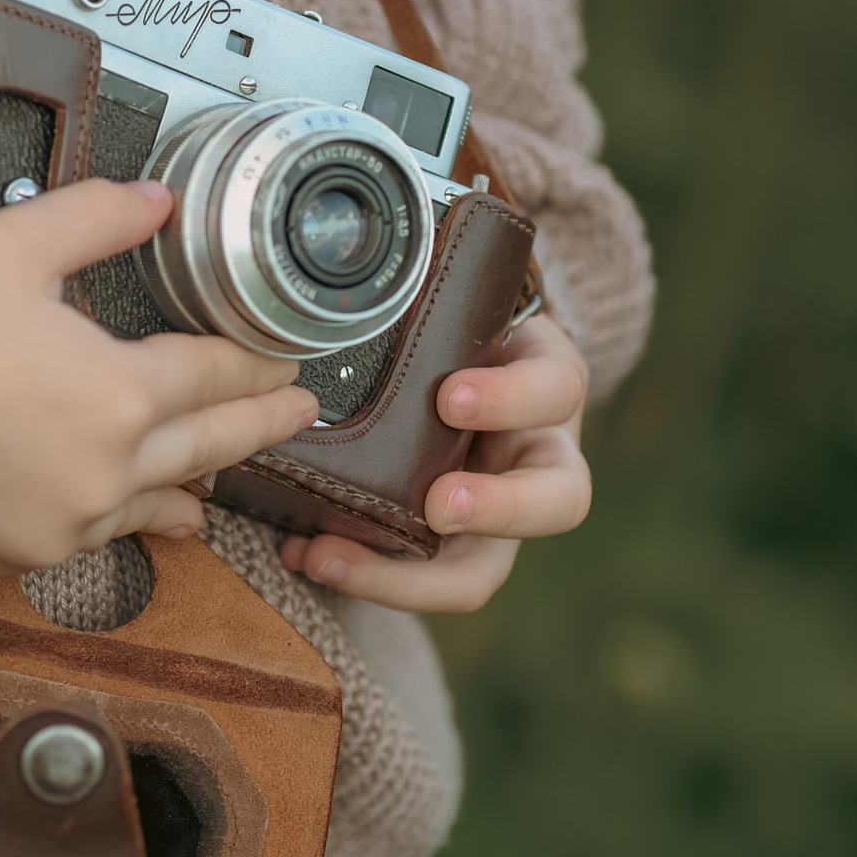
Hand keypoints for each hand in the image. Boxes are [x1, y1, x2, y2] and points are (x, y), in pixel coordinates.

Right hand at [0, 180, 317, 574]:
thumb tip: (161, 200)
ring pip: (152, 505)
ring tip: (220, 479)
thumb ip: (101, 216)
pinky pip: (90, 539)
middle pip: (207, 448)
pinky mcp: (15, 555)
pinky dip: (120, 520)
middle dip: (258, 426)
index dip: (257, 365)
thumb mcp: (14, 245)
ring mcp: (62, 525)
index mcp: (119, 394)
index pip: (215, 378)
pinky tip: (134, 516)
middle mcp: (105, 472)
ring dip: (193, 484)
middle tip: (299, 415)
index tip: (287, 359)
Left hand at [280, 314, 591, 612]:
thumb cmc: (460, 335)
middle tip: (439, 507)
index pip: (554, 388)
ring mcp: (496, 514)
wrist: (460, 362)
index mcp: (548, 387)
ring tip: (327, 556)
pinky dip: (361, 573)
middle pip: (557, 502)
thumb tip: (360, 278)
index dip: (509, 400)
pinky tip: (299, 553)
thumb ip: (439, 303)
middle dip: (499, 509)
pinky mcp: (451, 548)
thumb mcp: (465, 309)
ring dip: (405, 576)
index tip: (451, 398)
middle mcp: (537, 460)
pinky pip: (418, 579)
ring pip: (482, 570)